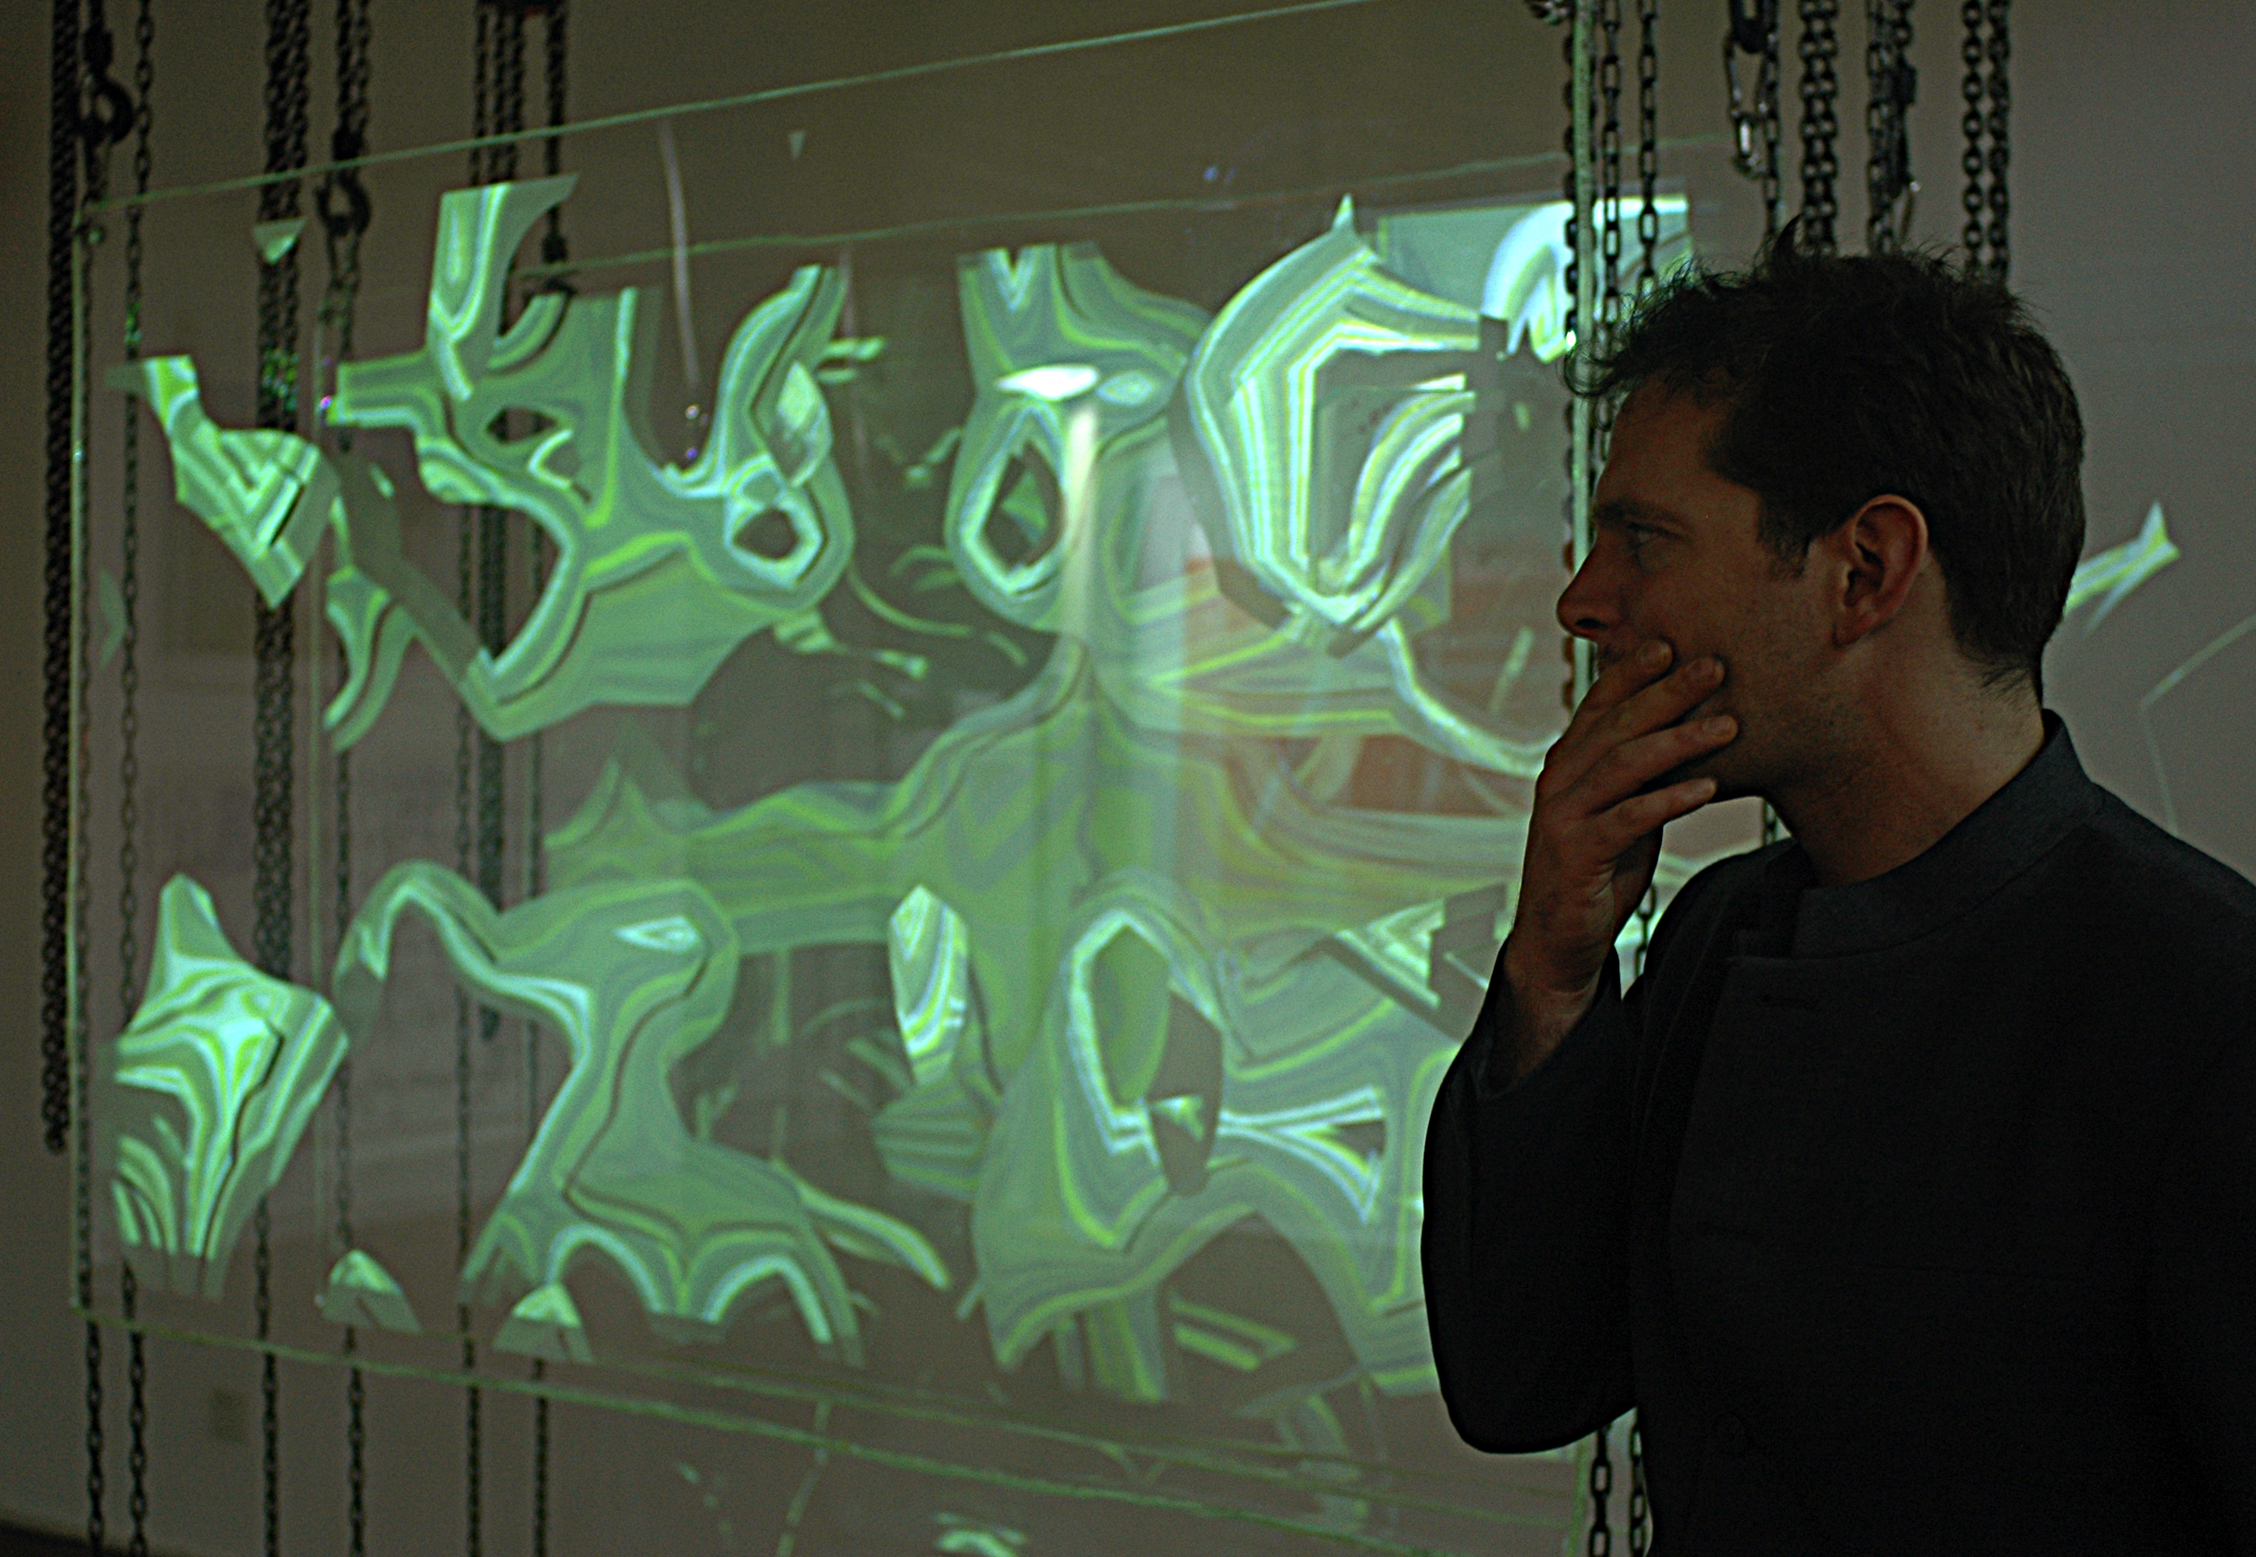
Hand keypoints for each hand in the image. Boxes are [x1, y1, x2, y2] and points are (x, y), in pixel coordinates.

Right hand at [1493, 639, 1735, 1084]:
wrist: (1558, 940)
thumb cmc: (1596, 870)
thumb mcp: (1622, 810)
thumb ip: (1641, 774)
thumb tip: (1687, 730)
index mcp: (1567, 764)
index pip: (1599, 705)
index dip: (1634, 672)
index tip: (1673, 643)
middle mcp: (1559, 781)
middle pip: (1616, 725)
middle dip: (1667, 692)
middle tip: (1715, 666)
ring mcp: (1563, 816)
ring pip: (1622, 763)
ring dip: (1678, 740)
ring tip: (1726, 724)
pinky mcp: (1577, 853)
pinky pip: (1628, 817)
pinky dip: (1669, 799)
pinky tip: (1706, 785)